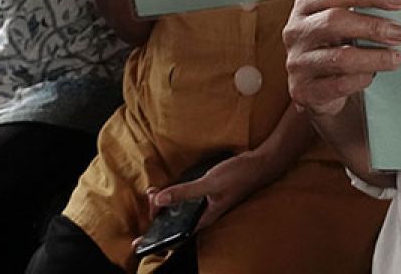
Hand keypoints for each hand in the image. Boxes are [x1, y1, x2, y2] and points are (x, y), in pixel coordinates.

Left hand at [145, 152, 275, 235]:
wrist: (260, 163)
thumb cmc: (239, 175)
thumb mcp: (210, 183)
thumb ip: (185, 192)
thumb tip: (160, 199)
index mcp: (205, 218)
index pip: (177, 234)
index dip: (158, 237)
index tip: (141, 237)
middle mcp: (204, 214)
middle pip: (176, 221)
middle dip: (159, 212)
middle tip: (151, 195)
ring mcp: (207, 203)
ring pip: (181, 209)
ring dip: (166, 202)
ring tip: (154, 192)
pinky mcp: (208, 193)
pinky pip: (187, 198)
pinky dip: (175, 193)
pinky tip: (169, 187)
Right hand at [284, 0, 400, 115]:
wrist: (310, 89)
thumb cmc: (330, 47)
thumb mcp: (338, 23)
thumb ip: (360, 9)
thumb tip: (398, 0)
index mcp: (307, 6)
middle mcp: (297, 31)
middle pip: (336, 21)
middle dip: (374, 26)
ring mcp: (297, 61)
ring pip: (340, 57)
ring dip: (374, 57)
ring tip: (396, 58)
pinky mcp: (303, 89)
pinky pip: (339, 84)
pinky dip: (361, 79)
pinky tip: (372, 75)